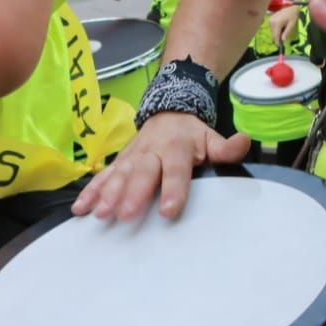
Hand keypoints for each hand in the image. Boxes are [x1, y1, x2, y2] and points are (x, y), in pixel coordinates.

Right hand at [71, 112, 249, 220]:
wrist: (169, 111)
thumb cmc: (192, 135)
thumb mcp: (211, 138)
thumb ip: (226, 147)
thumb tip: (245, 141)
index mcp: (177, 147)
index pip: (176, 169)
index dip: (173, 189)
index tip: (169, 211)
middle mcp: (151, 151)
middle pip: (142, 172)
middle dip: (133, 193)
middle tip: (125, 214)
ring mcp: (132, 156)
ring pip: (119, 174)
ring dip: (107, 193)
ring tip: (100, 213)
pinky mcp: (119, 162)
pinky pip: (103, 176)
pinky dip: (90, 191)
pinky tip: (80, 208)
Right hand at [269, 5, 300, 50]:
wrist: (292, 7)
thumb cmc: (293, 16)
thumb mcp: (291, 25)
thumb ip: (286, 33)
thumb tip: (282, 41)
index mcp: (276, 23)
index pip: (275, 36)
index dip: (277, 42)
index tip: (280, 47)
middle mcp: (271, 22)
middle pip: (273, 34)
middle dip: (278, 38)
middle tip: (284, 38)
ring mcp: (270, 19)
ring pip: (272, 31)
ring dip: (277, 33)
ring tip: (284, 30)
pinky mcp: (270, 18)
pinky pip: (272, 27)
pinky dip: (276, 29)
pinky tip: (282, 26)